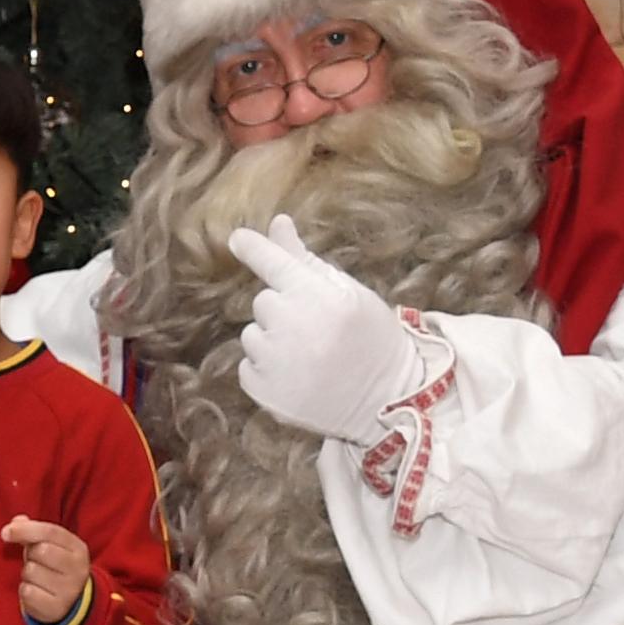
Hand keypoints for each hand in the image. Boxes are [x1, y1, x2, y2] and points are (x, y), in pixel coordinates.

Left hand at [3, 517, 90, 624]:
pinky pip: (27, 592)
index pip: (51, 532)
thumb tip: (16, 521)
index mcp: (78, 549)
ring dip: (27, 574)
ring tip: (37, 578)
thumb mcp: (50, 546)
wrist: (69, 604)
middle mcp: (78, 569)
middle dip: (30, 554)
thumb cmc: (54, 568)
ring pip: (31, 571)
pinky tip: (35, 592)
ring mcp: (69, 590)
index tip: (5, 532)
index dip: (25, 529)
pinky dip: (25, 590)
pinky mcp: (56, 608)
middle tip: (35, 561)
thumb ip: (32, 530)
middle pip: (40, 550)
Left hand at [226, 215, 432, 438]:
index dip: (254, 249)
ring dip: (271, 341)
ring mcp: (277, 363)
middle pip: (263, 301)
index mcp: (320, 298)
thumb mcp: (350, 293)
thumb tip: (277, 223)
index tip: (236, 239)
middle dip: (283, 309)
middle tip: (315, 327)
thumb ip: (306, 260)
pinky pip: (247, 367)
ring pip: (252, 334)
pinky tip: (297, 376)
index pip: (275, 264)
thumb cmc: (372, 339)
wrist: (387, 400)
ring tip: (307, 356)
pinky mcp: (265, 393)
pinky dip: (265, 370)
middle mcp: (294, 327)